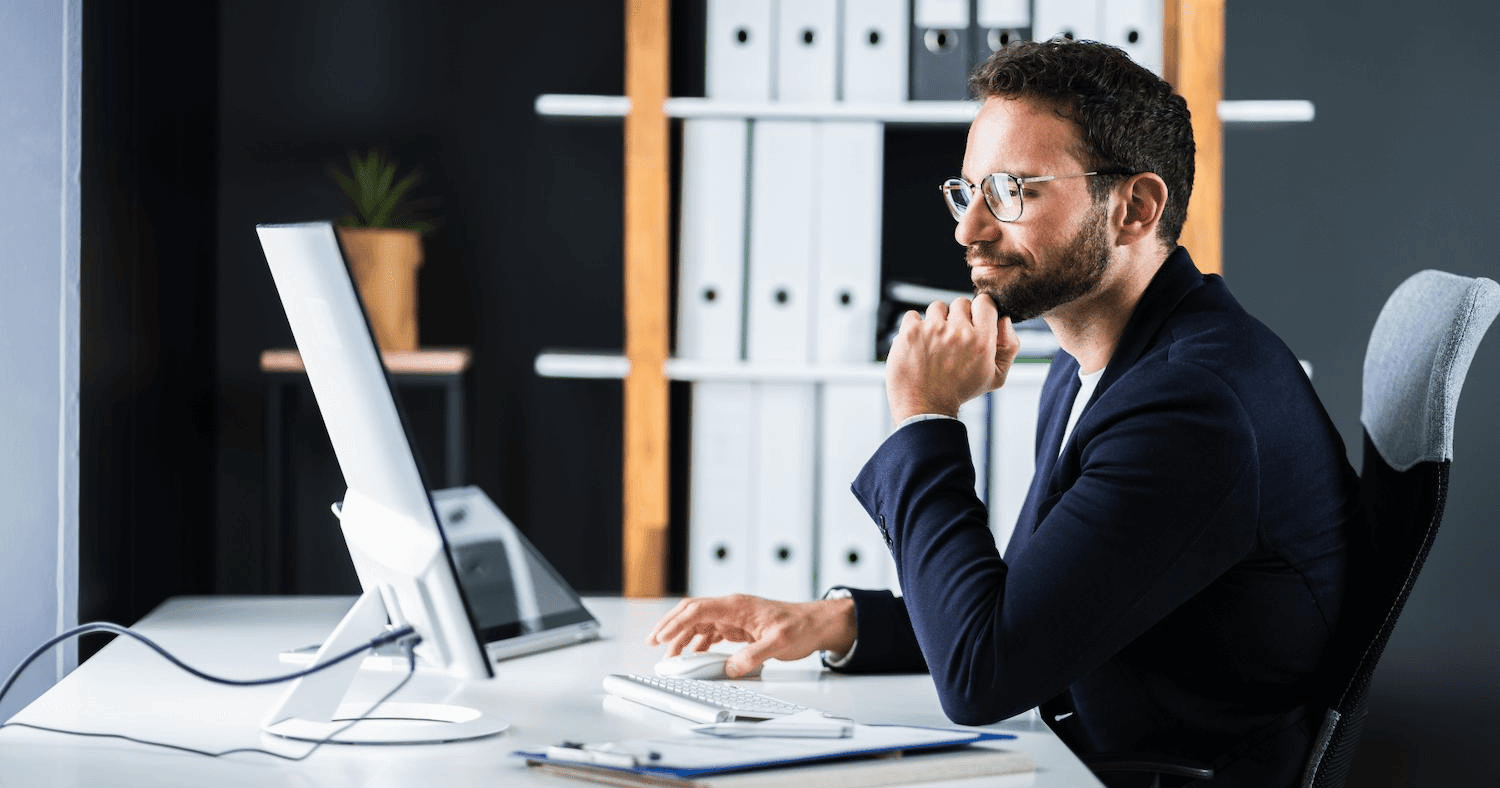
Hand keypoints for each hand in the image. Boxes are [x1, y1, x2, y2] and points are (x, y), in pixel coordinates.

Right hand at [646, 594, 856, 677]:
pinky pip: (711, 633)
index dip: (676, 623)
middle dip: (669, 626)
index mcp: (737, 606)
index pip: (698, 610)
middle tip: (652, 642)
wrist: (817, 624)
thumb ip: (753, 656)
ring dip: (682, 638)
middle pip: (691, 613)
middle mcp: (731, 608)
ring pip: (698, 624)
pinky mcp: (738, 628)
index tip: (662, 637)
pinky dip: (697, 644)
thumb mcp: (779, 643)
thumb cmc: (800, 626)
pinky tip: (692, 656)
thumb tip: (729, 669)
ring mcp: (733, 618)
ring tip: (670, 656)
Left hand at [884, 294, 1019, 422]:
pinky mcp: (910, 332)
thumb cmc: (960, 391)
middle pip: (960, 303)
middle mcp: (957, 333)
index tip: (973, 323)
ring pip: (937, 307)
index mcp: (981, 341)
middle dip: (958, 318)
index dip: (979, 311)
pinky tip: (919, 344)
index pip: (985, 302)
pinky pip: (913, 315)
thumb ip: (1009, 346)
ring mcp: (932, 330)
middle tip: (953, 339)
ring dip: (936, 321)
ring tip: (935, 343)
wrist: (925, 408)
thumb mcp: (996, 376)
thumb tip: (1004, 319)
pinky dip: (914, 327)